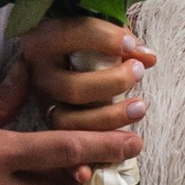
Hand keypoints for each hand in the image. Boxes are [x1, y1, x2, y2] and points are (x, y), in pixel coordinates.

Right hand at [22, 12, 153, 138]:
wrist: (65, 59)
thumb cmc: (89, 41)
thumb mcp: (101, 33)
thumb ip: (121, 41)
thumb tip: (148, 58)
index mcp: (43, 40)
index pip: (69, 36)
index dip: (104, 40)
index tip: (133, 45)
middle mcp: (37, 74)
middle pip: (72, 88)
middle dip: (112, 83)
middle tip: (139, 72)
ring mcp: (42, 103)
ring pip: (68, 122)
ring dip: (109, 118)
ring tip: (140, 107)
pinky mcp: (51, 126)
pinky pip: (69, 146)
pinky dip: (89, 151)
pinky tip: (112, 148)